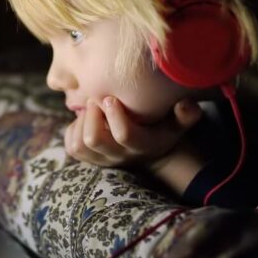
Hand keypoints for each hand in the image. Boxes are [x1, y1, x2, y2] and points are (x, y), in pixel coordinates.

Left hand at [64, 96, 203, 170]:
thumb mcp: (177, 124)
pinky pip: (71, 146)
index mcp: (143, 145)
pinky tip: (85, 120)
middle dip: (91, 116)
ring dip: (81, 122)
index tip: (110, 98)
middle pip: (93, 139)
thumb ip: (186, 115)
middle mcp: (120, 155)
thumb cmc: (162, 129)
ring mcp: (102, 159)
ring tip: (91, 109)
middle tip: (96, 100)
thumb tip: (187, 104)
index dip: (115, 115)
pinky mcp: (88, 158)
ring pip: (79, 144)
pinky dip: (73, 129)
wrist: (149, 152)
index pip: (124, 135)